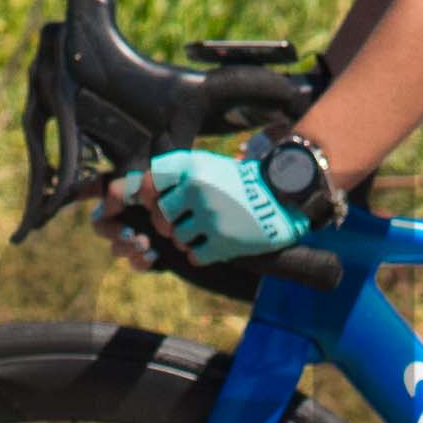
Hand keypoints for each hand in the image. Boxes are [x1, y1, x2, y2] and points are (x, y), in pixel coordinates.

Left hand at [115, 140, 313, 261]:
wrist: (284, 197)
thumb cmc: (241, 183)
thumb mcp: (210, 166)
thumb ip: (178, 175)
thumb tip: (138, 191)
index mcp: (193, 167)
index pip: (150, 181)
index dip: (148, 195)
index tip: (156, 201)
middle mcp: (198, 189)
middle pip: (160, 215)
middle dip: (168, 223)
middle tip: (184, 222)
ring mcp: (210, 216)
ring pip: (177, 237)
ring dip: (187, 239)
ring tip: (206, 232)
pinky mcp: (223, 241)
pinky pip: (195, 256)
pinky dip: (201, 255)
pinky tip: (214, 246)